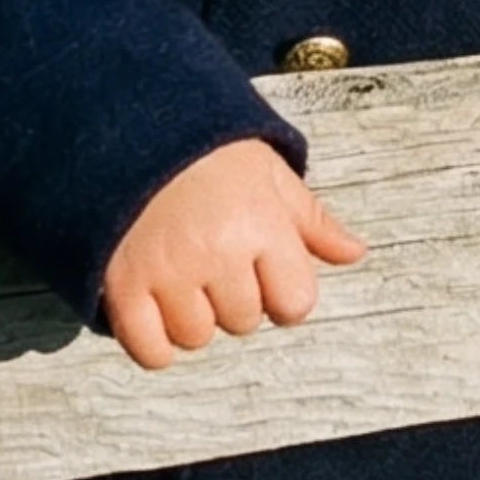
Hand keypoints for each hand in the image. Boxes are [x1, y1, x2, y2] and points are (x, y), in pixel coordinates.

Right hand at [101, 141, 365, 371]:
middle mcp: (218, 253)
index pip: (295, 304)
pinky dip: (154, 344)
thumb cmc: (209, 154)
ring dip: (192, 318)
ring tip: (181, 275)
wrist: (132, 128)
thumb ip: (312, 221)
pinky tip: (154, 312)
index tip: (263, 270)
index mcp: (262, 225)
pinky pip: (150, 351)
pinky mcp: (123, 285)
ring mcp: (168, 272)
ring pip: (197, 337)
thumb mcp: (270, 174)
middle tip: (213, 258)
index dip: (282, 293)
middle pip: (243, 322)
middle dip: (234, 299)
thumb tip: (355, 253)